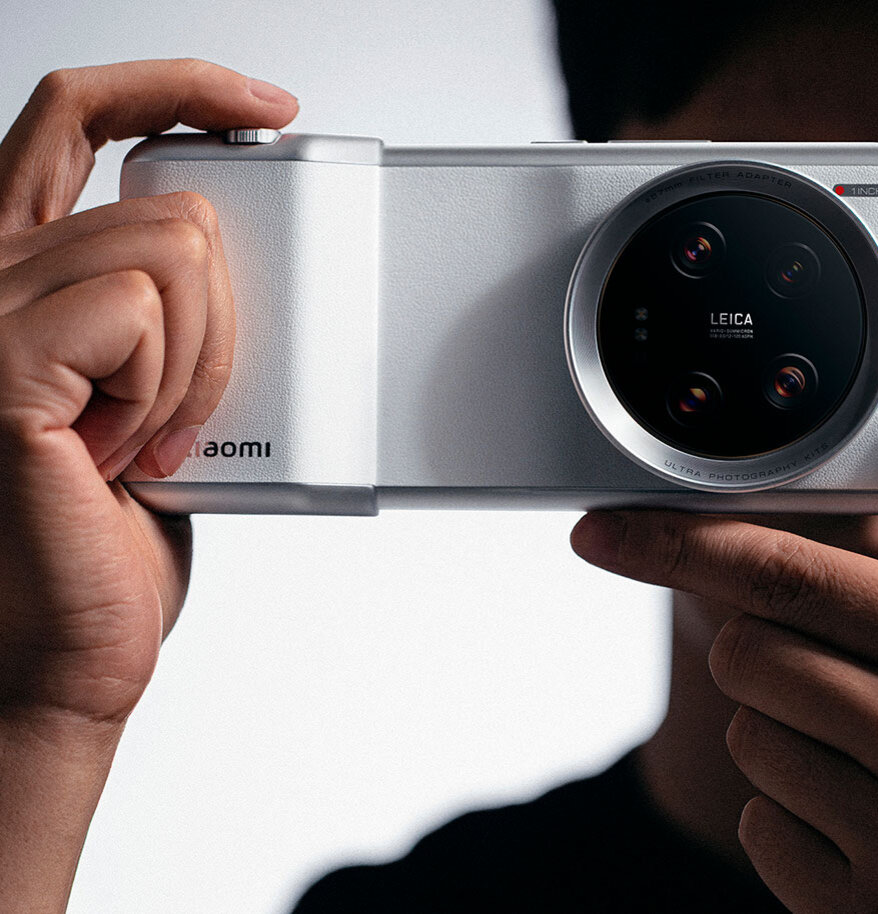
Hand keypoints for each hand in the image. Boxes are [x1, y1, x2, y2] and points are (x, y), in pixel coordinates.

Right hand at [0, 59, 296, 727]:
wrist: (74, 646)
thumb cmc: (112, 537)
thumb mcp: (155, 393)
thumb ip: (161, 310)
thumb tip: (223, 250)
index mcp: (26, 278)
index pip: (78, 121)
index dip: (175, 89)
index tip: (264, 110)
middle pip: (171, 202)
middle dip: (224, 318)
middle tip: (187, 411)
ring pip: (176, 249)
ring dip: (202, 365)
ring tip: (149, 442)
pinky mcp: (1, 364)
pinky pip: (144, 310)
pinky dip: (171, 388)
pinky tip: (124, 453)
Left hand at [571, 363, 877, 912]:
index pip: (787, 577)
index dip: (681, 544)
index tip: (601, 530)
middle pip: (747, 653)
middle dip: (781, 658)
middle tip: (863, 687)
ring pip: (750, 738)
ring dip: (793, 739)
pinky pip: (761, 828)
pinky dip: (795, 823)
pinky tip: (875, 829)